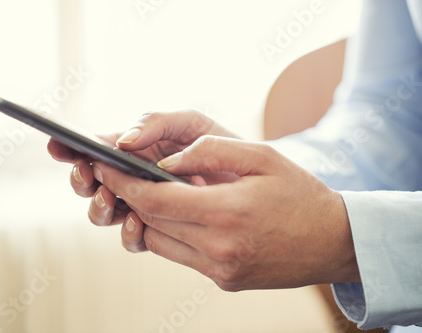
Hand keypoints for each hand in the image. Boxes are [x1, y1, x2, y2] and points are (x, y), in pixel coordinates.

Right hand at [47, 110, 237, 240]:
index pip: (93, 149)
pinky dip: (128, 231)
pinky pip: (134, 238)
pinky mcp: (160, 230)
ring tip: (112, 196)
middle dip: (82, 180)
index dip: (70, 148)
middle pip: (90, 184)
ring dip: (100, 206)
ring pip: (105, 213)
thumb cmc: (220, 144)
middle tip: (89, 173)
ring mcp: (144, 206)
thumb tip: (121, 141)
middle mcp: (132, 179)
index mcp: (133, 151)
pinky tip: (135, 221)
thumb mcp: (189, 122)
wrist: (253, 179)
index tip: (57, 144)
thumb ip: (155, 124)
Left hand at [91, 135, 360, 290]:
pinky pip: (179, 255)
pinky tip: (172, 214)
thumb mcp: (262, 157)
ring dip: (145, 216)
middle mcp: (218, 248)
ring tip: (140, 191)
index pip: (154, 199)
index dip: (122, 182)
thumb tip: (166, 161)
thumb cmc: (301, 194)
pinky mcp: (223, 280)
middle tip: (112, 174)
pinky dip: (168, 233)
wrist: (334, 242)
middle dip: (127, 196)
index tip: (104, 165)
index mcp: (226, 213)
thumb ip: (210, 152)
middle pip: (152, 220)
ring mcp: (220, 269)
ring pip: (160, 241)